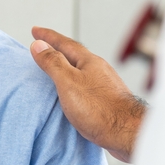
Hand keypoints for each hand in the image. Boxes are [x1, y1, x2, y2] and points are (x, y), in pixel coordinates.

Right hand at [30, 27, 146, 162]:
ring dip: (67, 66)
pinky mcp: (108, 101)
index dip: (48, 36)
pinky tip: (73, 93)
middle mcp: (99, 70)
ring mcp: (105, 85)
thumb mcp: (68, 82)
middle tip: (44, 45)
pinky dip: (74, 83)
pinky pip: (86, 85)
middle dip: (58, 49)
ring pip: (82, 70)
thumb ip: (53, 63)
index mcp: (89, 62)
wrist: (128, 133)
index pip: (65, 43)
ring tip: (56, 68)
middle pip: (75, 54)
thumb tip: (39, 45)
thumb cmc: (100, 109)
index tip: (36, 30)